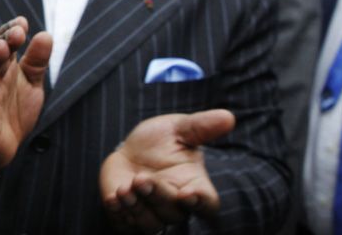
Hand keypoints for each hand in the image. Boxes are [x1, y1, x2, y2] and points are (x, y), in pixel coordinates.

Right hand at [0, 16, 51, 175]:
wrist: (1, 149)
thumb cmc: (14, 112)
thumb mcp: (32, 85)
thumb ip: (37, 62)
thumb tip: (46, 34)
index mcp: (5, 68)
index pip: (5, 43)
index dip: (11, 31)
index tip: (22, 22)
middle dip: (4, 42)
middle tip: (17, 32)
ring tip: (1, 47)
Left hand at [99, 109, 235, 233]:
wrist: (131, 151)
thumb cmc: (161, 141)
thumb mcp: (179, 129)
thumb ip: (201, 127)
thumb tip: (228, 117)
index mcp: (195, 186)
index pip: (207, 204)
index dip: (199, 202)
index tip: (187, 194)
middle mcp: (176, 206)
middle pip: (174, 213)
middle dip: (158, 196)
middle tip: (143, 179)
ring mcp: (153, 214)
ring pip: (150, 223)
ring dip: (137, 208)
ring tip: (125, 189)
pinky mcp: (130, 217)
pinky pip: (126, 224)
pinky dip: (120, 213)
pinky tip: (114, 198)